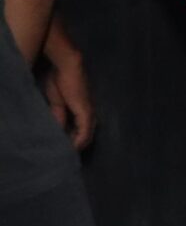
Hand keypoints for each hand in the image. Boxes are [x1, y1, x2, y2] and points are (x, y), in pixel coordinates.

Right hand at [38, 22, 93, 148]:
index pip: (81, 132)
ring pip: (87, 136)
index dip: (72, 142)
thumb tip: (57, 131)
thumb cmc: (61, 81)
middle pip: (86, 136)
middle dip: (75, 147)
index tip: (62, 152)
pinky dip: (79, 141)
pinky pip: (85, 131)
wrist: (67, 67)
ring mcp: (89, 113)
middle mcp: (89, 113)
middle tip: (63, 158)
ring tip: (66, 157)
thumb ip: (58, 117)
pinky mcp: (85, 111)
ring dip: (77, 147)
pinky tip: (72, 149)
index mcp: (82, 111)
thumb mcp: (57, 104)